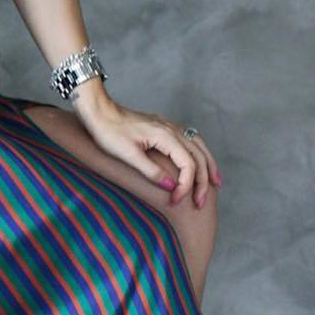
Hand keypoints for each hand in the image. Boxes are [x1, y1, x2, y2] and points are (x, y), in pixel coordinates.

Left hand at [70, 85, 222, 206]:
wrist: (99, 111)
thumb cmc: (109, 132)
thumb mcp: (127, 155)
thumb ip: (151, 171)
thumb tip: (171, 186)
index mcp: (165, 136)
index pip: (188, 165)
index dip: (186, 186)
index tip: (176, 200)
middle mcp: (172, 129)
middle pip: (198, 156)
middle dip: (203, 181)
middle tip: (200, 203)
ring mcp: (169, 126)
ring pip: (198, 146)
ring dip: (208, 165)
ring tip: (216, 183)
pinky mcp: (163, 126)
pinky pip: (190, 140)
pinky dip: (199, 153)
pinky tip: (198, 161)